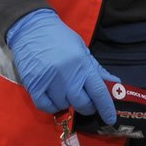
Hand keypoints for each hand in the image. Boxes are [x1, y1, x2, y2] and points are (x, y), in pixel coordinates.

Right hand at [3, 8, 118, 123]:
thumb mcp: (82, 49)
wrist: (31, 27)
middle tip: (86, 101)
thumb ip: (97, 69)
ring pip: (64, 105)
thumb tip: (114, 84)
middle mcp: (66, 73)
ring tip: (66, 91)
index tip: (110, 118)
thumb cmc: (59, 37)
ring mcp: (48, 80)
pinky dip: (52, 106)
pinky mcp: (33, 85)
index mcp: (81, 63)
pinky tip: (54, 97)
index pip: (98, 92)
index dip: (106, 108)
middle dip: (87, 106)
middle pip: (82, 103)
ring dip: (68, 103)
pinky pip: (46, 107)